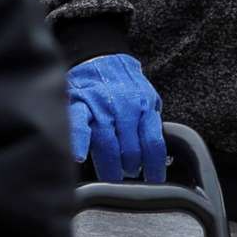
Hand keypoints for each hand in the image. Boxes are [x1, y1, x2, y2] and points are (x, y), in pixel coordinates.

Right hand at [67, 53, 165, 181]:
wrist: (100, 56)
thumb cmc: (124, 83)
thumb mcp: (148, 99)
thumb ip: (151, 123)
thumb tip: (159, 156)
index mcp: (144, 106)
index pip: (153, 143)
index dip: (154, 167)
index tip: (154, 180)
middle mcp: (124, 107)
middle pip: (130, 150)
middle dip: (129, 169)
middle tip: (126, 176)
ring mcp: (100, 106)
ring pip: (107, 144)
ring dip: (110, 167)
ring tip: (112, 176)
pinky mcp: (78, 103)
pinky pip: (78, 125)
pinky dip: (79, 141)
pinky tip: (79, 157)